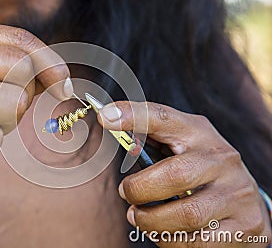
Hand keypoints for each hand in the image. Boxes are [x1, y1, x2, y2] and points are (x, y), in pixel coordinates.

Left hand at [99, 101, 271, 246]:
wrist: (245, 201)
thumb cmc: (198, 171)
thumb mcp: (179, 148)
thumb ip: (150, 138)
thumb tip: (110, 123)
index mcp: (199, 133)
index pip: (164, 118)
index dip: (134, 116)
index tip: (106, 118)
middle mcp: (222, 159)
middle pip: (173, 175)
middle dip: (138, 190)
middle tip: (126, 194)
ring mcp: (237, 192)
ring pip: (186, 214)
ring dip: (151, 221)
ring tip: (139, 217)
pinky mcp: (246, 225)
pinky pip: (197, 241)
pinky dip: (171, 240)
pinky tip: (167, 232)